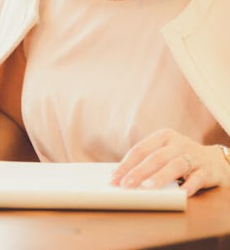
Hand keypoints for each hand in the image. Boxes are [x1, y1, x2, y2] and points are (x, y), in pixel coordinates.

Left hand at [110, 128, 229, 196]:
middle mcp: (178, 143)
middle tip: (126, 185)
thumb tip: (124, 178)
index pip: (140, 149)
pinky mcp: (208, 170)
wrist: (216, 161)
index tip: (114, 178)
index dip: (126, 164)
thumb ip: (148, 162)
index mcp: (163, 136)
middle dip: (139, 172)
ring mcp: (193, 156)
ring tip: (147, 188)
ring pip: (174, 166)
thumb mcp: (165, 153)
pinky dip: (188, 186)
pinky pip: (197, 178)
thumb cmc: (181, 158)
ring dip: (160, 177)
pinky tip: (179, 194)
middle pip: (155, 158)